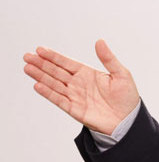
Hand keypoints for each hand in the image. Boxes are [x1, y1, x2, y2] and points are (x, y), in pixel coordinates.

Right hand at [23, 40, 139, 134]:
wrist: (128, 120)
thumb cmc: (127, 97)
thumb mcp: (121, 74)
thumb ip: (109, 58)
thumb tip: (99, 41)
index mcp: (88, 73)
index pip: (67, 63)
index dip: (53, 56)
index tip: (40, 49)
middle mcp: (78, 84)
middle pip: (56, 72)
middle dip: (42, 64)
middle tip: (27, 56)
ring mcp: (75, 96)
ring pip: (54, 84)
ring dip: (40, 76)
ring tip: (27, 68)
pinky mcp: (74, 109)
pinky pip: (59, 100)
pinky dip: (48, 93)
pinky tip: (38, 85)